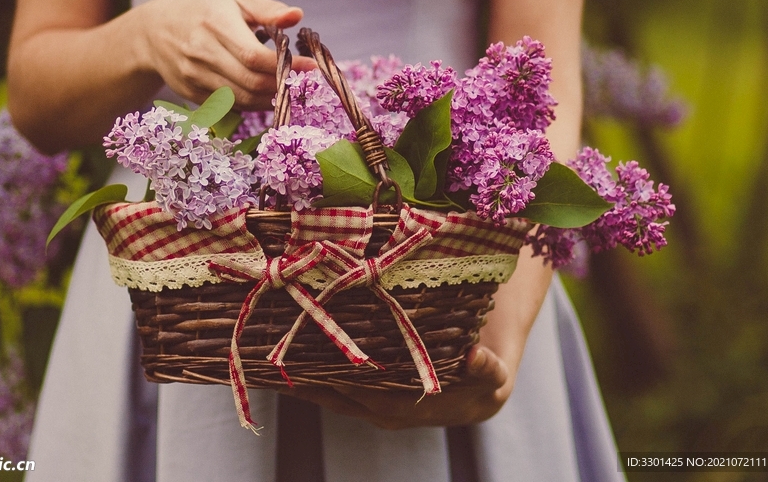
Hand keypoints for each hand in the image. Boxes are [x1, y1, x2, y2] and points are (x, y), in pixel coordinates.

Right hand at [134, 0, 314, 107]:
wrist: (155, 31)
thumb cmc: (206, 11)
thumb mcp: (236, 1)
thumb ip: (268, 9)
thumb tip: (296, 15)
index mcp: (215, 24)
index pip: (254, 56)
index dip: (285, 65)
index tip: (309, 66)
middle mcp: (202, 52)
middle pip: (250, 81)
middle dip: (281, 85)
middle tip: (300, 80)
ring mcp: (194, 76)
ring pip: (242, 98)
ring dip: (270, 98)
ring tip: (287, 87)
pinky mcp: (192, 94)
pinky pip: (230, 106)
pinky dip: (253, 103)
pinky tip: (265, 94)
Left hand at [280, 344, 512, 429]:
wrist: (483, 386)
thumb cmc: (487, 379)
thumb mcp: (494, 376)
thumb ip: (488, 369)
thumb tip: (477, 358)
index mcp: (409, 409)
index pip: (367, 395)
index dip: (340, 381)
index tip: (313, 364)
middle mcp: (386, 411)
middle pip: (339, 397)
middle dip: (308, 380)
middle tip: (276, 356)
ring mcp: (375, 404)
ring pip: (332, 394)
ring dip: (304, 379)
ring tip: (272, 357)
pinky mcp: (369, 394)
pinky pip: (335, 387)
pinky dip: (313, 375)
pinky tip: (292, 357)